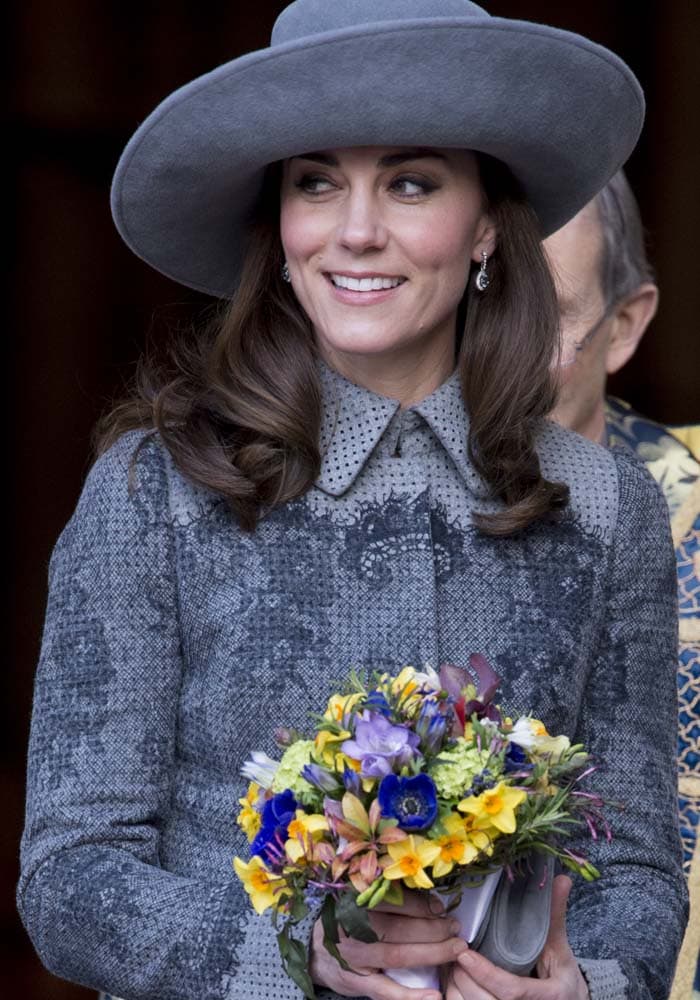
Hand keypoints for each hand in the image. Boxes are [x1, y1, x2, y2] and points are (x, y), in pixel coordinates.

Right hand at [310, 888, 466, 998]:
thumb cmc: (344, 920)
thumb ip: (389, 899)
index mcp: (352, 901)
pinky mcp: (355, 982)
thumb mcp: (357, 901)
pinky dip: (411, 995)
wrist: (314, 950)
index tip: (442, 908)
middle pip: (399, 928)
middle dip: (433, 928)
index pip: (392, 902)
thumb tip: (431, 901)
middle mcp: (351, 928)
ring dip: (432, 953)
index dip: (421, 906)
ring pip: (398, 956)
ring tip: (455, 949)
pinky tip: (433, 995)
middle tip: (455, 928)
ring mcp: (353, 957)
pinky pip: (386, 991)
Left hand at [445, 876, 589, 999]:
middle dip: (465, 979)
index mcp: (551, 997)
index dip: (485, 974)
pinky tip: (455, 983)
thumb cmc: (562, 978)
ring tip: (452, 967)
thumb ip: (554, 916)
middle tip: (454, 955)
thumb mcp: (560, 949)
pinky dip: (457, 998)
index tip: (464, 954)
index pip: (512, 990)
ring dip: (457, 990)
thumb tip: (561, 878)